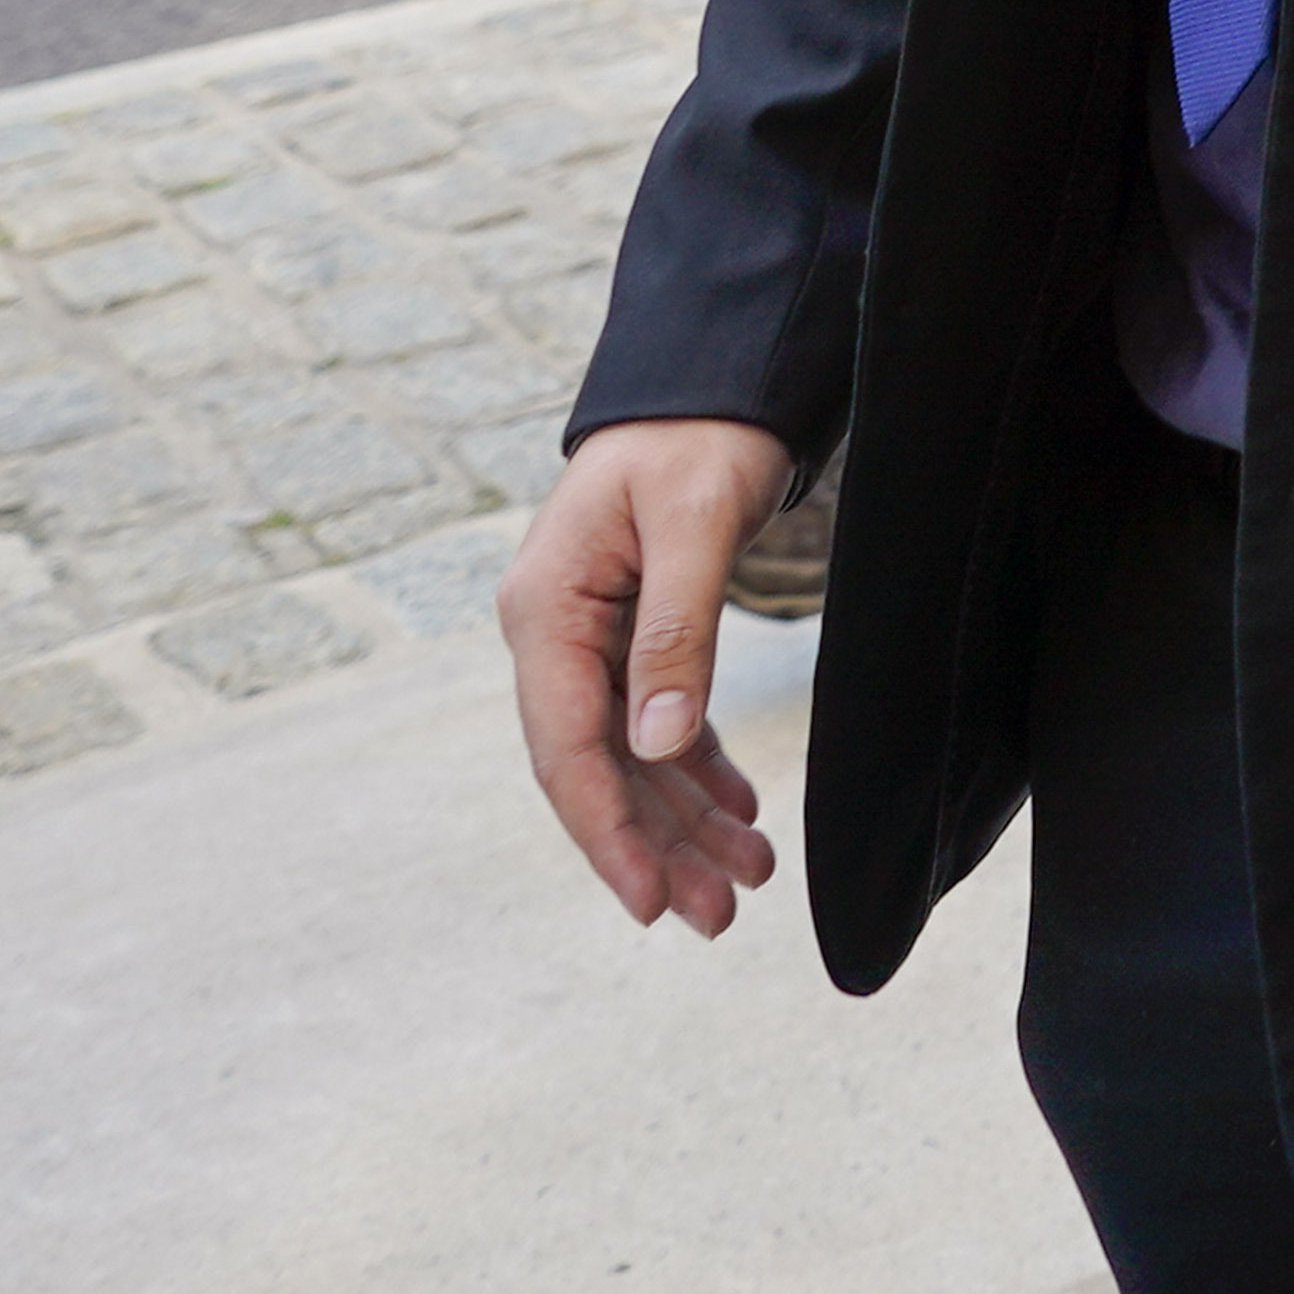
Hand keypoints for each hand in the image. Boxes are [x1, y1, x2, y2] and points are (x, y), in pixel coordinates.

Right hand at [504, 417, 790, 935]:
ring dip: (684, 818)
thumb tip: (654, 745)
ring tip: (748, 878)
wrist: (713, 378)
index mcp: (545, 608)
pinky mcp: (632, 629)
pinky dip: (698, 768)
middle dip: (655, 846)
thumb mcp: (693, 524)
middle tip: (720, 915)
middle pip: (597, 766)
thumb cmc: (698, 435)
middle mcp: (554, 630)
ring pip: (631, 753)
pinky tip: (741, 809)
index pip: (565, 747)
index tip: (652, 903)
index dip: (606, 833)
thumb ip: (674, 633)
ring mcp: (590, 633)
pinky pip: (658, 718)